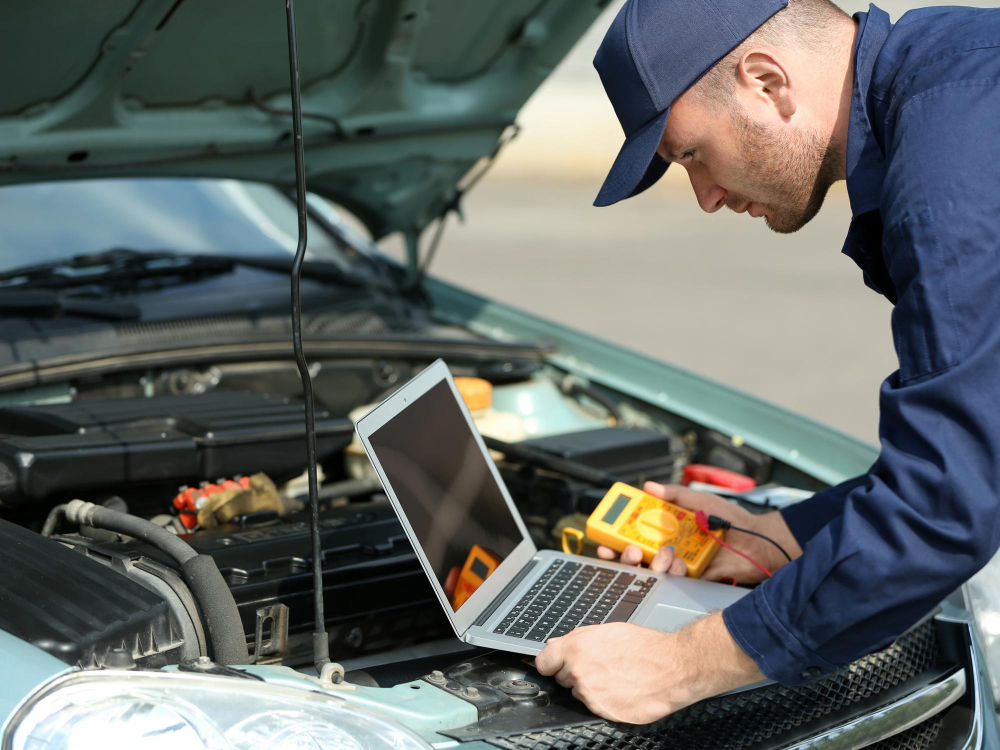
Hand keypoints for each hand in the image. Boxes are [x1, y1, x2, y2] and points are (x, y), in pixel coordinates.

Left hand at [535, 613, 762, 722]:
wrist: (672, 668)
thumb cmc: (644, 647)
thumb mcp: (607, 630)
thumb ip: (576, 638)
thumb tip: (554, 644)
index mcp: (575, 649)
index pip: (543, 663)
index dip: (551, 663)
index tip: (556, 664)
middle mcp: (579, 673)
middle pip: (563, 678)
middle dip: (576, 673)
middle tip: (600, 665)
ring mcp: (590, 695)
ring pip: (580, 693)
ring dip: (591, 687)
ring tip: (616, 676)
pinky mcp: (603, 712)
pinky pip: (595, 706)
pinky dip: (605, 700)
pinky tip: (621, 689)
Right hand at [598, 481, 801, 582]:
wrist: (758, 543)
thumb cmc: (732, 519)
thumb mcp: (701, 501)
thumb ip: (676, 494)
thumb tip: (651, 486)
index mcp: (667, 526)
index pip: (634, 531)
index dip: (616, 534)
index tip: (605, 535)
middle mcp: (668, 545)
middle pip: (635, 553)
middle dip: (624, 554)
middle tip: (628, 550)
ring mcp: (678, 563)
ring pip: (650, 569)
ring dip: (650, 563)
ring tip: (664, 553)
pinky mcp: (691, 579)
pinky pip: (672, 579)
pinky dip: (671, 572)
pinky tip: (678, 564)